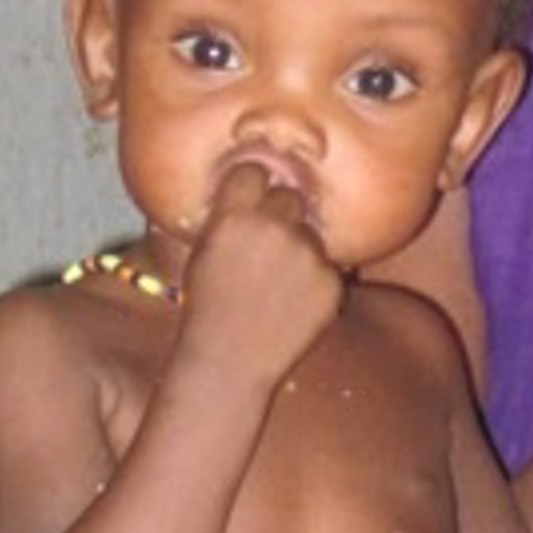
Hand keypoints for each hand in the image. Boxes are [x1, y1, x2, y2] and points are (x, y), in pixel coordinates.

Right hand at [180, 161, 343, 387]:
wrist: (229, 360)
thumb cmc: (206, 308)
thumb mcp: (201, 253)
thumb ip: (226, 217)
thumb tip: (243, 186)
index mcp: (234, 217)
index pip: (253, 171)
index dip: (252, 185)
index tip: (251, 197)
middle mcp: (274, 229)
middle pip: (289, 198)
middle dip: (280, 216)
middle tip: (267, 246)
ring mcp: (307, 256)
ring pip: (310, 235)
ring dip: (299, 251)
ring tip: (275, 286)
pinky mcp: (332, 282)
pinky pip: (326, 269)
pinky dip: (314, 283)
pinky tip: (290, 305)